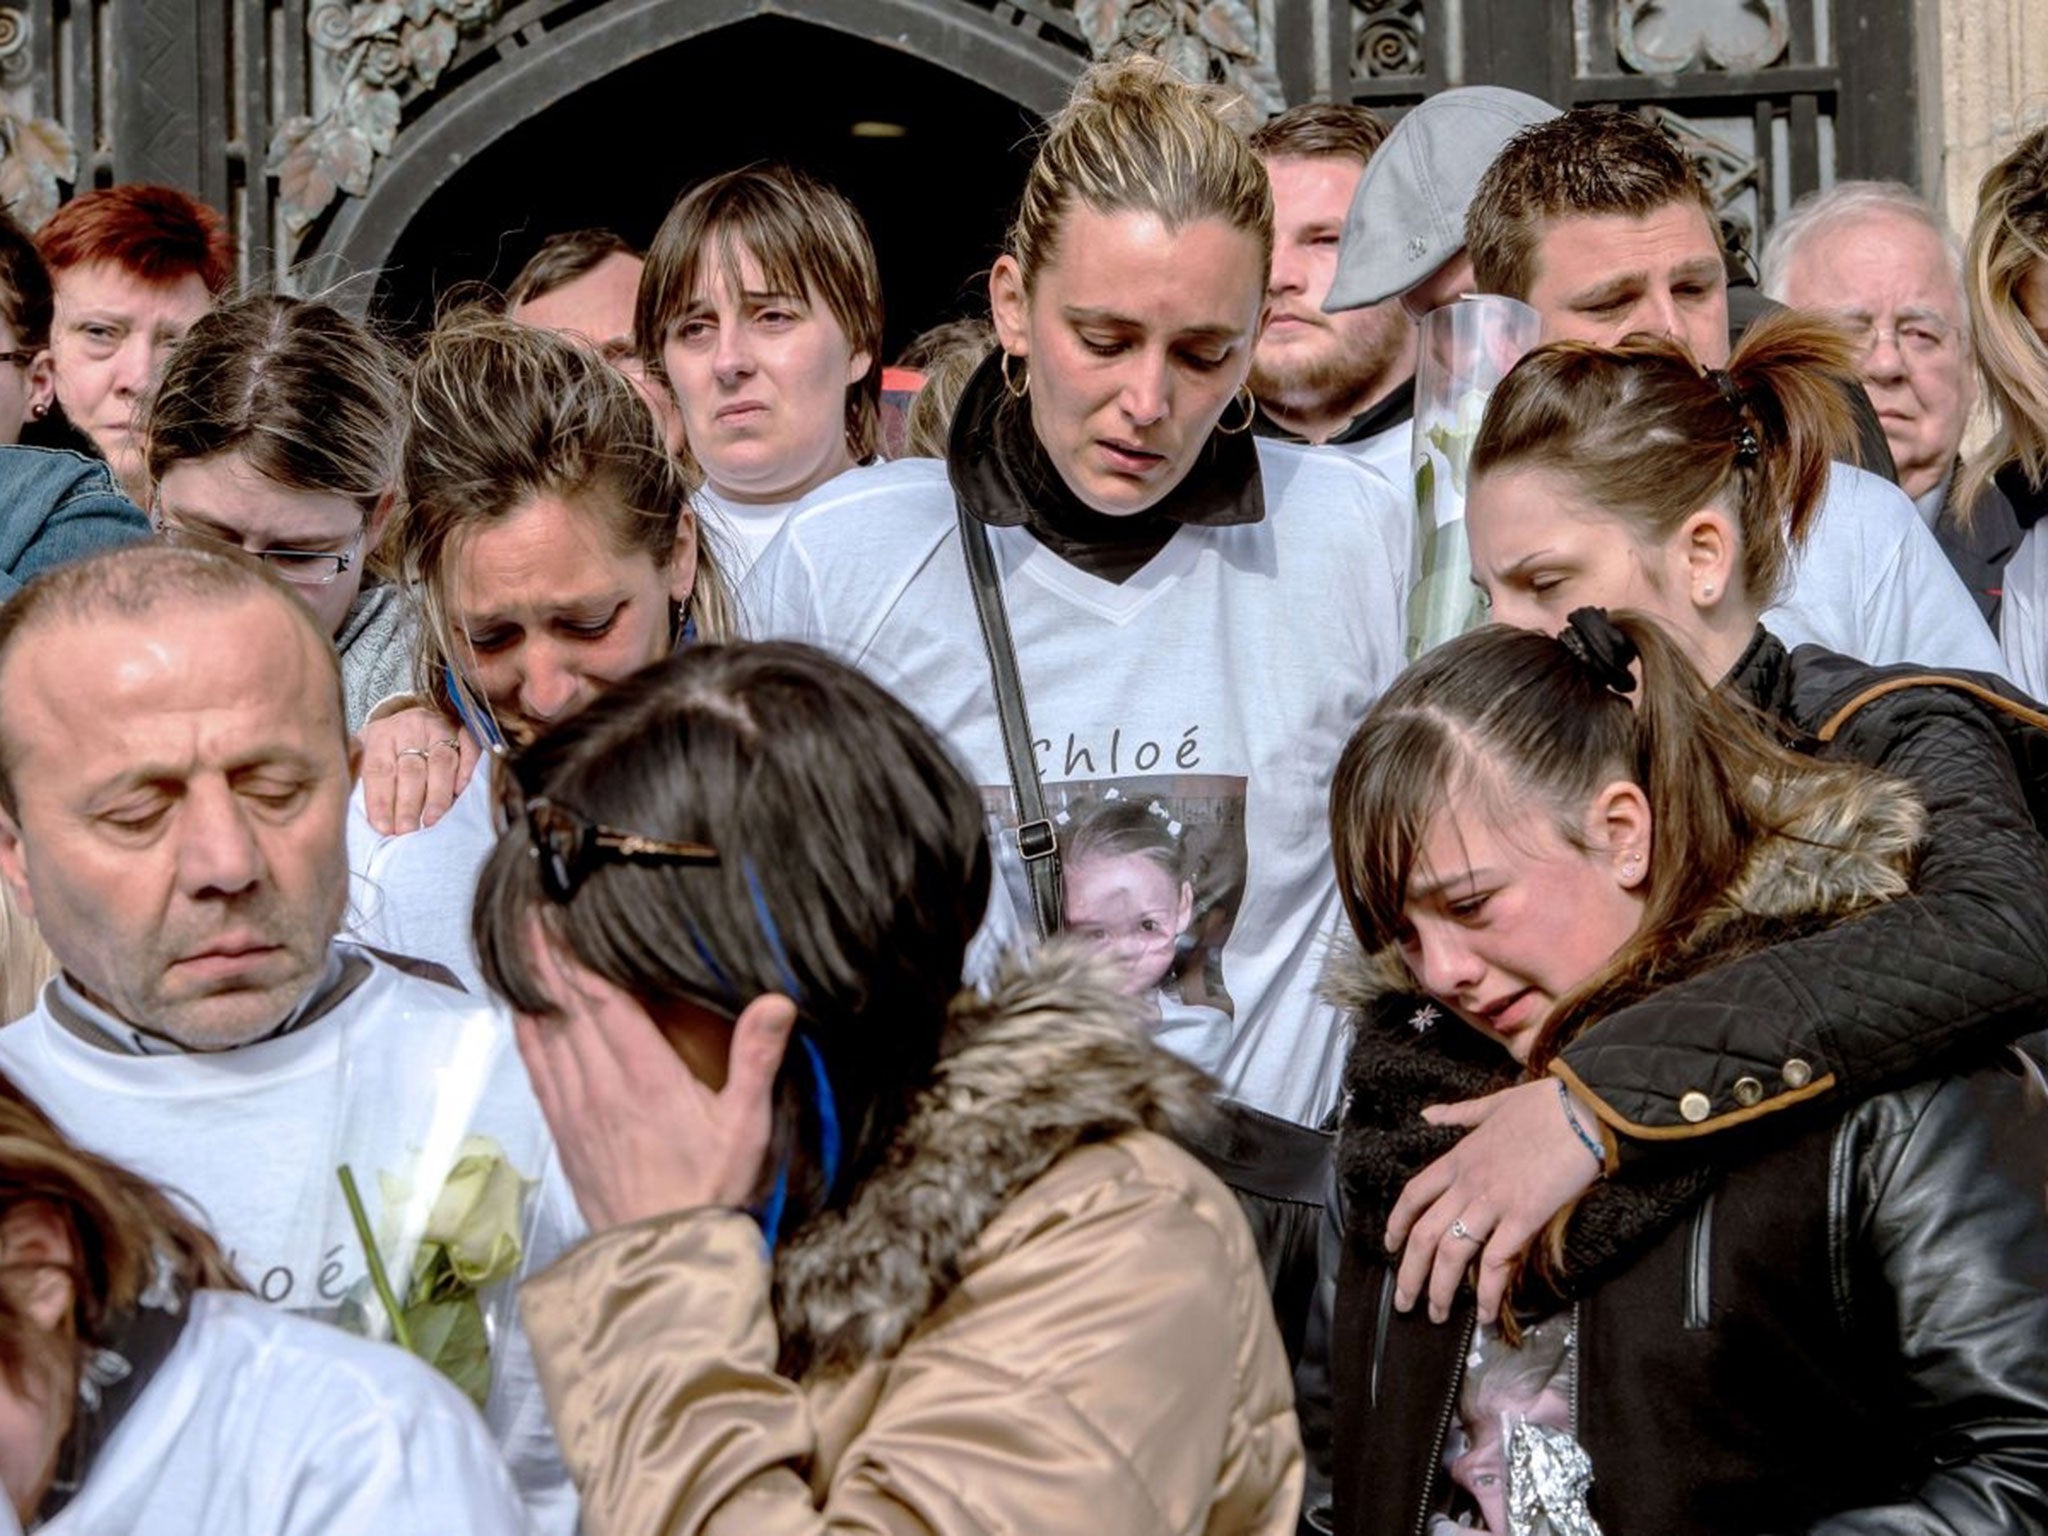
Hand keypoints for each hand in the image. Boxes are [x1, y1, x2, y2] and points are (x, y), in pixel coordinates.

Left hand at [357, 704, 478, 833]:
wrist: (418, 715)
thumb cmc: (390, 744)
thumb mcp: (365, 750)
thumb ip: (355, 771)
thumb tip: (341, 797)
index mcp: (381, 735)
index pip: (379, 771)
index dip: (381, 800)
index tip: (382, 828)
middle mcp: (410, 728)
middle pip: (410, 770)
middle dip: (408, 803)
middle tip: (406, 830)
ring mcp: (439, 727)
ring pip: (440, 762)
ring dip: (438, 794)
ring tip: (432, 819)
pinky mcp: (463, 729)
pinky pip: (468, 749)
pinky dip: (466, 770)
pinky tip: (459, 792)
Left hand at [514, 935, 794, 1232]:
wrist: (661, 1256)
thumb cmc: (710, 1190)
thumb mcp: (748, 1126)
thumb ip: (757, 1059)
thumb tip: (776, 1001)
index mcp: (646, 1077)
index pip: (602, 1000)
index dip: (576, 954)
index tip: (558, 915)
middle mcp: (601, 1086)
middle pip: (565, 1006)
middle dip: (546, 955)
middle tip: (529, 909)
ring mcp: (576, 1109)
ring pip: (544, 1033)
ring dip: (531, 986)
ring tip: (519, 943)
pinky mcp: (564, 1130)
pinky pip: (536, 1068)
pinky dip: (526, 1032)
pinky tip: (521, 1011)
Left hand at [1385, 1078, 1603, 1323]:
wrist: (1584, 1107)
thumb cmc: (1544, 1105)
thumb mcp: (1492, 1103)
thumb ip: (1458, 1113)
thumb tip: (1429, 1114)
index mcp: (1459, 1158)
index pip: (1413, 1195)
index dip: (1397, 1223)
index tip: (1390, 1246)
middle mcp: (1468, 1183)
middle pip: (1424, 1235)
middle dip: (1409, 1273)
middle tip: (1404, 1301)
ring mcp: (1494, 1202)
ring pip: (1452, 1253)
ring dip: (1440, 1289)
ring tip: (1437, 1314)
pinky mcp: (1525, 1218)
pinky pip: (1497, 1262)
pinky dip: (1489, 1292)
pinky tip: (1486, 1314)